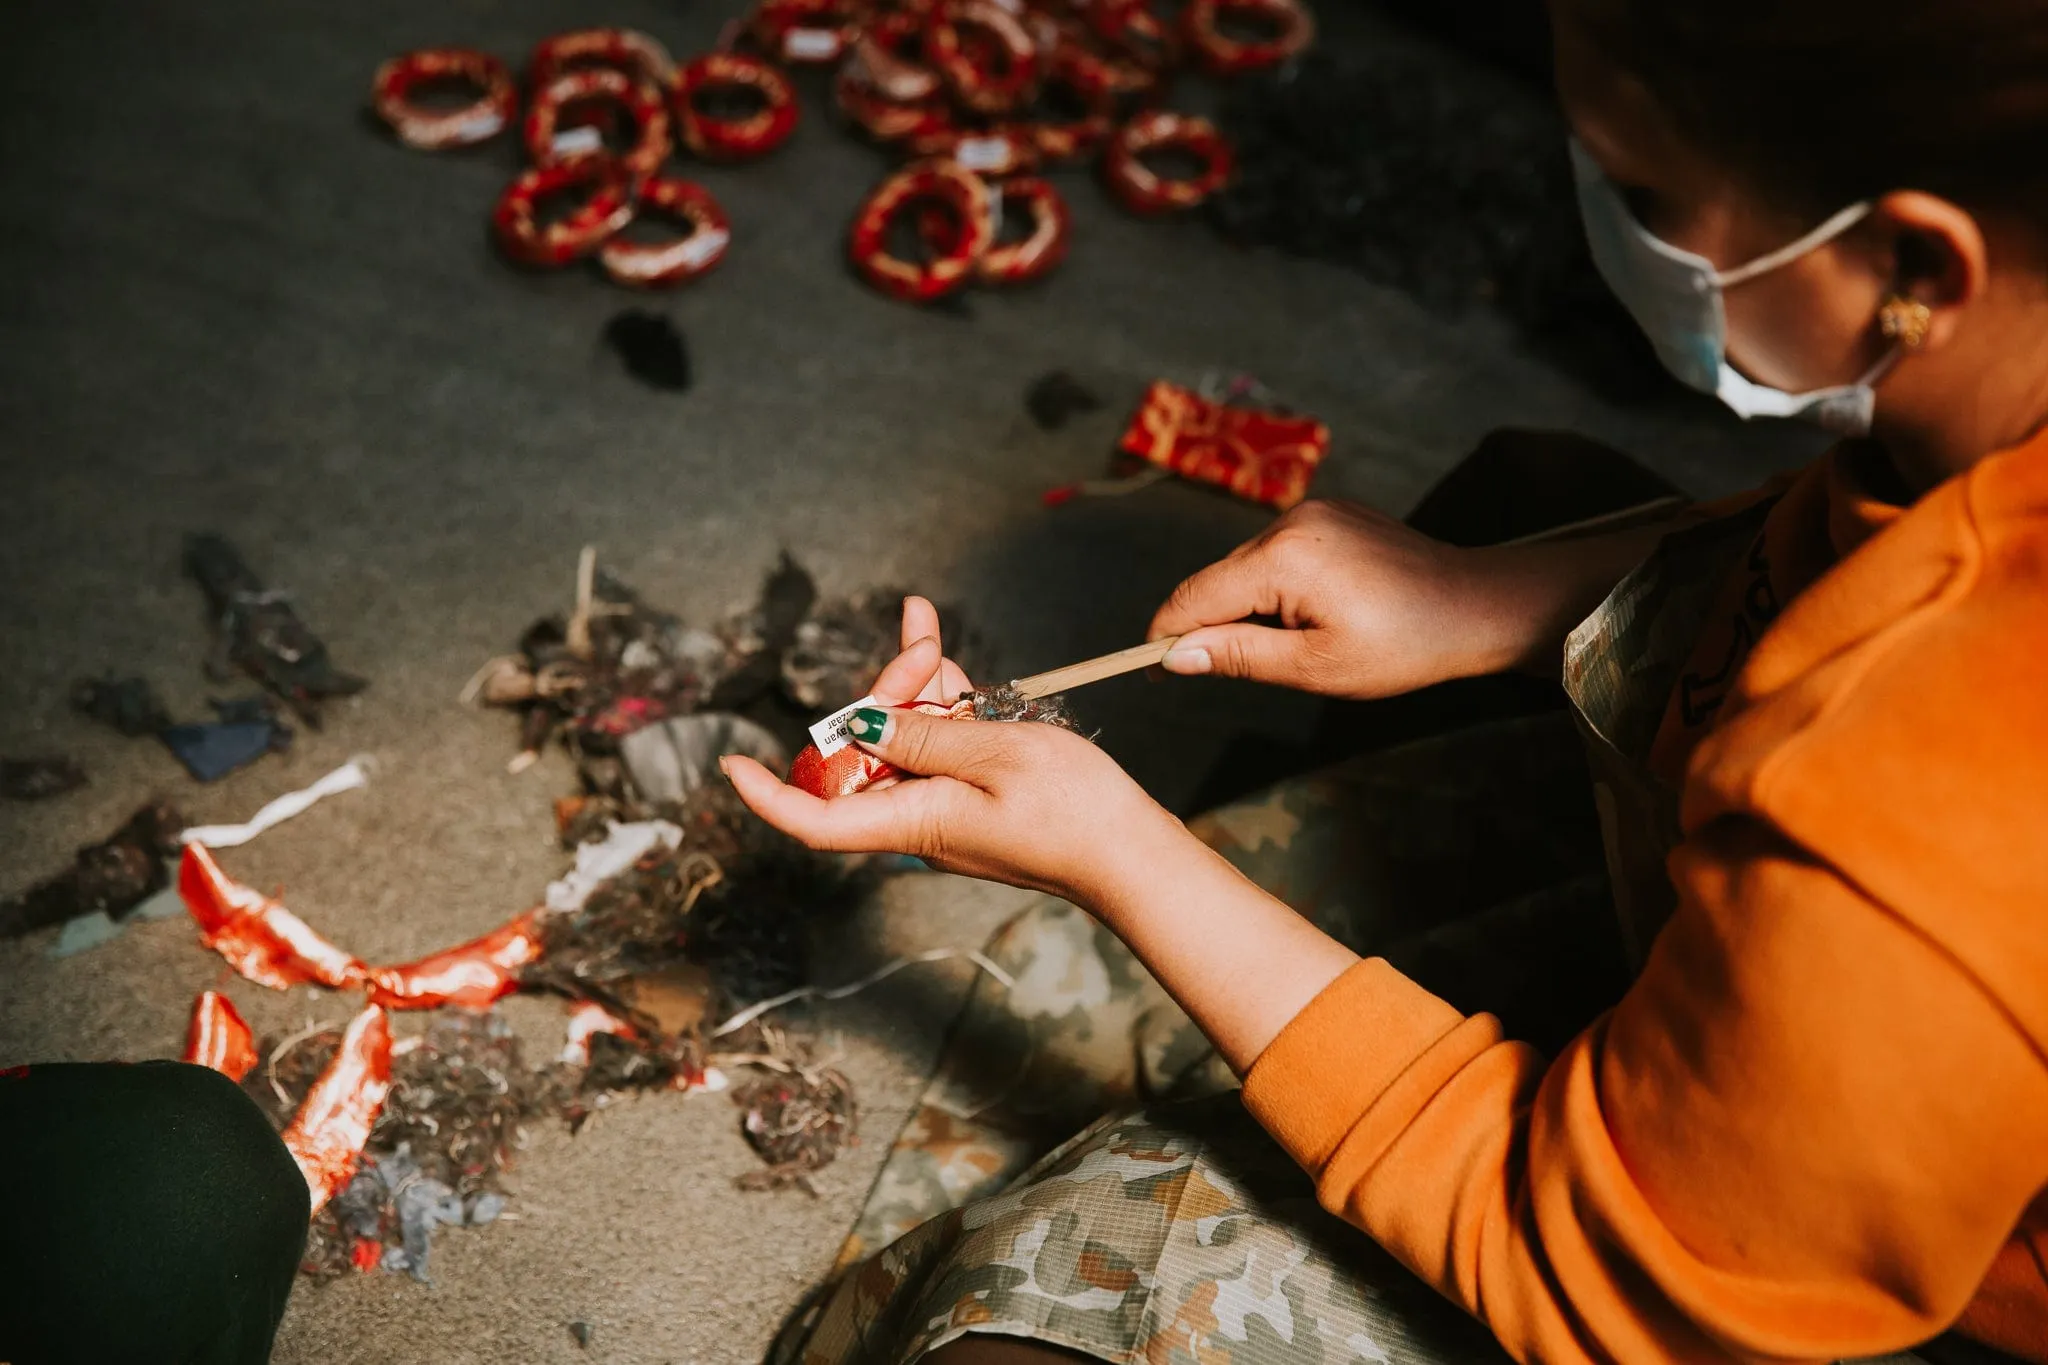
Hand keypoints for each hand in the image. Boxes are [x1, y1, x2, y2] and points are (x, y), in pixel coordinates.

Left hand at [725, 596, 1176, 905]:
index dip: (768, 797)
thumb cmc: (1073, 813)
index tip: (733, 768)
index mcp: (911, 821)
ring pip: (901, 738)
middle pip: (863, 752)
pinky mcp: (971, 797)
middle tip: (922, 637)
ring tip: (928, 627)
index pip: (815, 820)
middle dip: (882, 688)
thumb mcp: (994, 753)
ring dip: (912, 684)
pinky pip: (935, 745)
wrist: (1130, 852)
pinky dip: (940, 703)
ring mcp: (944, 808)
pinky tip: (948, 664)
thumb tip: (860, 726)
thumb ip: (923, 734)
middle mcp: (917, 819)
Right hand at [1147, 499, 1513, 698]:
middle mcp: (1291, 522)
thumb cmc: (1405, 645)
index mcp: (1283, 558)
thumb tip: (1175, 656)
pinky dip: (1278, 586)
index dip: (1166, 636)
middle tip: (1233, 672)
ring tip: (1299, 642)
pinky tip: (1318, 613)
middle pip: (1217, 579)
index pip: (1193, 596)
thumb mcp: (1316, 667)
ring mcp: (1313, 512)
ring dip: (1250, 606)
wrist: (1476, 606)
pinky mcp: (1332, 513)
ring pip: (1247, 567)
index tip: (1150, 670)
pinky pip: (1279, 552)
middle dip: (1214, 624)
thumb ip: (1239, 656)